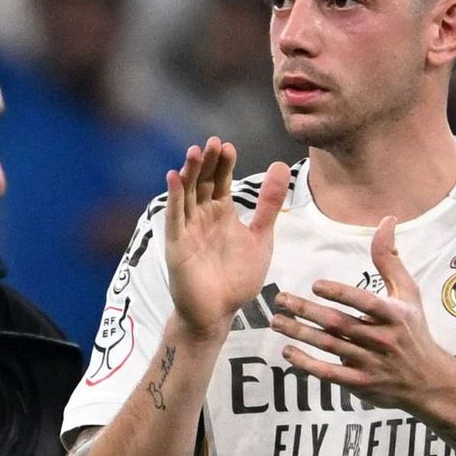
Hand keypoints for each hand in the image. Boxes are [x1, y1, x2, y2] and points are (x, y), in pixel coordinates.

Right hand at [164, 138, 290, 339]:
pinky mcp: (177, 245)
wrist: (219, 313)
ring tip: (194, 152)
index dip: (223, 163)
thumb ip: (269, 206)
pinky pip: (175, 217)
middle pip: (202, 182)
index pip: (220, 180)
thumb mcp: (261, 238)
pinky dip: (174, 198)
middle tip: (212, 142)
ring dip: (189, 173)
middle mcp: (202, 216)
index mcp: (222, 213)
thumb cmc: (237, 279)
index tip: (228, 146)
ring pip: (187, 195)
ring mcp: (188, 229)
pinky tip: (174, 177)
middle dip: (206, 163)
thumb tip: (281, 166)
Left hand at [270, 215, 455, 411]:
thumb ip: (390, 259)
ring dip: (300, 333)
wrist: (428, 381)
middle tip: (281, 300)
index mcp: (393, 315)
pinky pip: (329, 373)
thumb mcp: (408, 294)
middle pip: (338, 324)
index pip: (364, 302)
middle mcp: (381, 339)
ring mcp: (370, 363)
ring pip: (329, 346)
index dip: (340, 294)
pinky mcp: (360, 383)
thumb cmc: (414, 331)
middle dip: (306, 311)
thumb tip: (386, 220)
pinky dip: (307, 364)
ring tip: (276, 322)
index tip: (315, 285)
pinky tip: (288, 351)